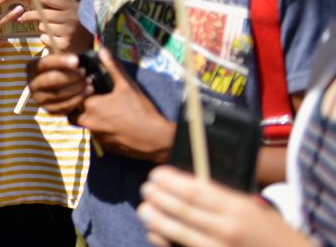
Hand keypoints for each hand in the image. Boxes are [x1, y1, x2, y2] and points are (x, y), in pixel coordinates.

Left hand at [18, 0, 90, 52]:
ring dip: (42, 28)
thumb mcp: (78, 3)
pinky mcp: (65, 45)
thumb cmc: (83, 20)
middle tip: (21, 17)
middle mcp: (70, 18)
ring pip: (42, 27)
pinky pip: (45, 39)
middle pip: (41, 14)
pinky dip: (46, 39)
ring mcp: (67, 32)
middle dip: (29, 15)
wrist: (96, 42)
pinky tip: (54, 39)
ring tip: (51, 29)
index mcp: (71, 6)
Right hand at [28, 51, 89, 114]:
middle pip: (51, 79)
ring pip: (58, 94)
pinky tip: (88, 91)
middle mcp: (32, 84)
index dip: (61, 62)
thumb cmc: (62, 68)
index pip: (44, 64)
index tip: (77, 60)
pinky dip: (78, 99)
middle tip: (85, 72)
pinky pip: (64, 106)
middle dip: (70, 76)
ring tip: (89, 82)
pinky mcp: (50, 110)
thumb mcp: (60, 59)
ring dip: (76, 87)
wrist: (61, 86)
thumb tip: (74, 54)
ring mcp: (40, 99)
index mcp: (32, 68)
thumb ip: (64, 54)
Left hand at [73, 49, 173, 160]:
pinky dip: (101, 130)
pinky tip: (114, 124)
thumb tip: (102, 50)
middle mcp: (89, 122)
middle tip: (94, 101)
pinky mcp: (105, 147)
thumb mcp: (126, 85)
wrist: (155, 139)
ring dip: (90, 119)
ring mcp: (96, 136)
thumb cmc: (140, 110)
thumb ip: (112, 67)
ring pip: (85, 126)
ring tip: (107, 112)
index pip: (76, 96)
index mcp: (91, 106)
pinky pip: (97, 136)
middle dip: (79, 108)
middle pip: (74, 114)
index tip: (91, 89)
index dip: (81, 92)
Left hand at [138, 166, 307, 246]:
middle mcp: (227, 229)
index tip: (156, 174)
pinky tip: (155, 233)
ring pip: (179, 233)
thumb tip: (183, 184)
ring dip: (157, 220)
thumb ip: (219, 197)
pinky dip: (165, 241)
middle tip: (145, 189)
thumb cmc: (269, 230)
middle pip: (182, 210)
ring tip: (144, 209)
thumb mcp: (250, 206)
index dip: (170, 181)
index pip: (195, 191)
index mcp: (237, 208)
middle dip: (159, 198)